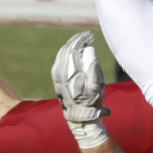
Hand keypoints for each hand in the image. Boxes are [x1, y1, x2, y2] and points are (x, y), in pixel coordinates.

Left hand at [51, 31, 110, 148]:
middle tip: (88, 36)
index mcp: (69, 71)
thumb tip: (87, 48)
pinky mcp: (55, 76)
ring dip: (72, 44)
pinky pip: (59, 58)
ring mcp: (56, 74)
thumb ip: (92, 64)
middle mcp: (59, 71)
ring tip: (83, 41)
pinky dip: (67, 51)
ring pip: (62, 52)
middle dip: (78, 40)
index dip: (82, 39)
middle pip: (66, 48)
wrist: (80, 116)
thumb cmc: (91, 100)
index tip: (91, 36)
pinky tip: (74, 50)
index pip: (73, 48)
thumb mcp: (97, 84)